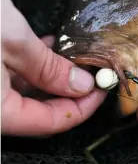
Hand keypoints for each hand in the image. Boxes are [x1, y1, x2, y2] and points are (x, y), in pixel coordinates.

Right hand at [1, 0, 105, 136]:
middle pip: (35, 110)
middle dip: (67, 91)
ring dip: (50, 76)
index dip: (81, 108)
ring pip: (23, 94)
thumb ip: (49, 69)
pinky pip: (8, 78)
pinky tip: (45, 47)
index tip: (102, 89)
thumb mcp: (13, 41)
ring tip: (72, 56)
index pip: (47, 123)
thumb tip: (80, 85)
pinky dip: (30, 66)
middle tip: (91, 72)